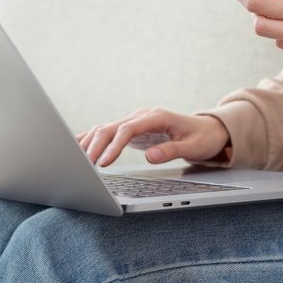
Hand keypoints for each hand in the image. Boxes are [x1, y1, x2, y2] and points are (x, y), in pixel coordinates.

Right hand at [76, 109, 230, 166]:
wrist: (207, 128)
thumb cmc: (202, 137)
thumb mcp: (193, 147)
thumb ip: (171, 150)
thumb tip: (151, 156)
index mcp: (156, 117)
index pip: (128, 129)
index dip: (114, 145)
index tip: (104, 162)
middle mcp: (142, 117)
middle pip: (112, 128)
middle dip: (95, 146)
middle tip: (84, 165)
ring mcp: (135, 122)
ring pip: (105, 129)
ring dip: (89, 143)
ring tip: (75, 160)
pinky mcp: (130, 130)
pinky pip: (108, 133)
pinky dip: (92, 139)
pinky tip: (77, 147)